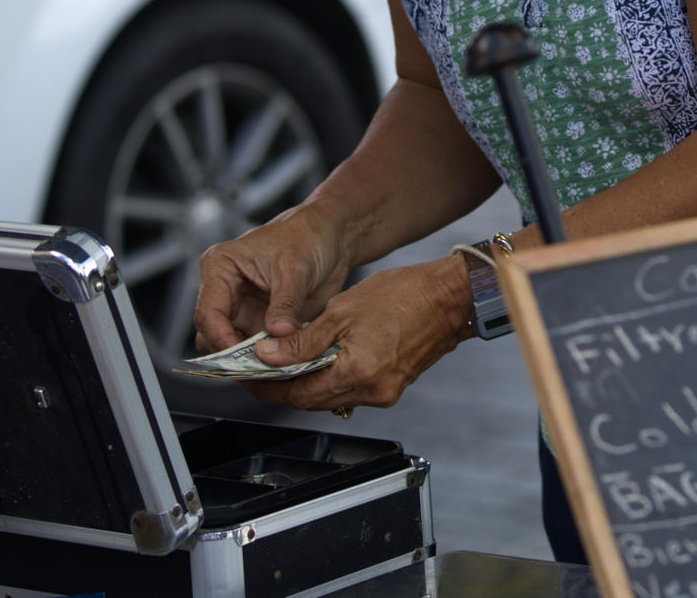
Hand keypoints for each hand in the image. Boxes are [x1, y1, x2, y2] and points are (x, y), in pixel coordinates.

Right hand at [193, 196, 353, 352]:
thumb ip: (285, 303)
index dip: (221, 337)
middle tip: (260, 367)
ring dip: (251, 360)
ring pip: (232, 347)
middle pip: (213, 335)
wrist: (332, 237)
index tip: (244, 355)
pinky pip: (257, 349)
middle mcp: (225, 291)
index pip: (208, 312)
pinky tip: (285, 363)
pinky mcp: (260, 323)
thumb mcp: (296, 268)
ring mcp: (242, 309)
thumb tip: (278, 333)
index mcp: (220, 267)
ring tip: (275, 366)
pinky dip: (268, 358)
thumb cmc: (307, 236)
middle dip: (234, 355)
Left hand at [238, 257, 472, 413]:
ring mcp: (384, 393)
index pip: (296, 395)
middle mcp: (371, 392)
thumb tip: (268, 357)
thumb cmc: (405, 294)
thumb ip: (303, 340)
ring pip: (331, 397)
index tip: (246, 377)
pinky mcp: (393, 386)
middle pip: (312, 401)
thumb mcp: (343, 309)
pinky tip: (321, 359)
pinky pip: (351, 390)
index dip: (266, 388)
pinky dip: (331, 377)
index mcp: (356, 373)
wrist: (451, 297)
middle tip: (259, 369)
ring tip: (286, 361)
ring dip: (307, 382)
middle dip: (283, 387)